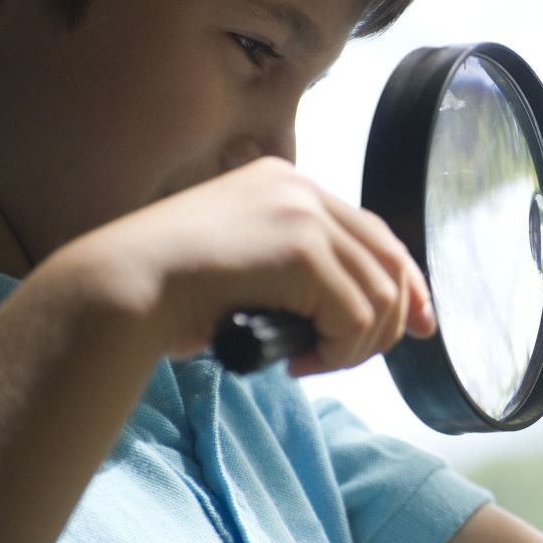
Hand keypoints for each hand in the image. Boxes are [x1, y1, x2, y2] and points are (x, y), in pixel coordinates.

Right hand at [55, 157, 434, 375]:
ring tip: (313, 360)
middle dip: (393, 319)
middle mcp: (302, 189)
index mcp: (286, 182)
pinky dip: (340, 350)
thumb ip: (302, 271)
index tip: (419, 324)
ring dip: (356, 344)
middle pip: (389, 261)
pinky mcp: (303, 249)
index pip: (374, 233)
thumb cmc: (171, 290)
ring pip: (380, 295)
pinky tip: (301, 360)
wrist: (123, 288)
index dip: (406, 283)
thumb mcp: (247, 265)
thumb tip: (369, 312)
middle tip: (349, 358)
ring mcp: (305, 215)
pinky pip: (357, 316)